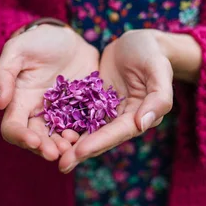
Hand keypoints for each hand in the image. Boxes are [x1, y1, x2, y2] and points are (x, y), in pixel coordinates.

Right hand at [0, 24, 98, 160]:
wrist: (67, 37)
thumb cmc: (38, 41)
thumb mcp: (17, 50)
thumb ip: (4, 74)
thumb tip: (0, 103)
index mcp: (19, 102)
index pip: (14, 128)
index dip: (21, 137)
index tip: (34, 141)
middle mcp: (39, 113)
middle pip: (38, 139)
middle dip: (45, 148)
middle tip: (56, 153)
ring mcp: (61, 114)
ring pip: (60, 138)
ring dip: (64, 147)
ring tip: (72, 148)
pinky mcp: (82, 110)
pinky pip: (83, 127)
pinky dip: (85, 136)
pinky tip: (90, 137)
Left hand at [58, 29, 173, 172]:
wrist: (139, 41)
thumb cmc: (151, 53)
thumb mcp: (158, 70)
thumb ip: (158, 98)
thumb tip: (143, 124)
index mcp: (140, 114)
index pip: (118, 132)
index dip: (99, 142)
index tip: (80, 152)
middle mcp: (122, 117)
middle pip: (100, 137)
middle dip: (81, 151)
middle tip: (61, 165)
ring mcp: (106, 110)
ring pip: (87, 129)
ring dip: (70, 143)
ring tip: (50, 153)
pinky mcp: (93, 100)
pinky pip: (78, 113)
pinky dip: (64, 123)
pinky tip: (47, 130)